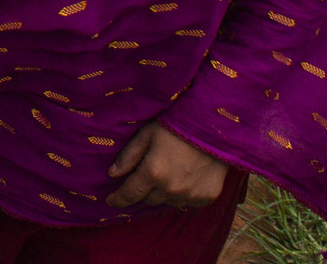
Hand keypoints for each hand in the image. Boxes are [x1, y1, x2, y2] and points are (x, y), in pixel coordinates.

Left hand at [106, 120, 228, 209]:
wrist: (216, 126)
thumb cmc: (177, 125)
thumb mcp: (147, 134)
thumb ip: (129, 156)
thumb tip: (112, 174)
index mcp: (153, 172)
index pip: (129, 194)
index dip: (117, 199)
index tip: (110, 200)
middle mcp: (171, 189)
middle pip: (148, 200)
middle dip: (142, 190)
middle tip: (143, 177)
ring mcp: (190, 195)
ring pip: (167, 202)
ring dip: (162, 192)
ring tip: (167, 173)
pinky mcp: (207, 197)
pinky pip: (186, 202)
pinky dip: (181, 194)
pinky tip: (184, 177)